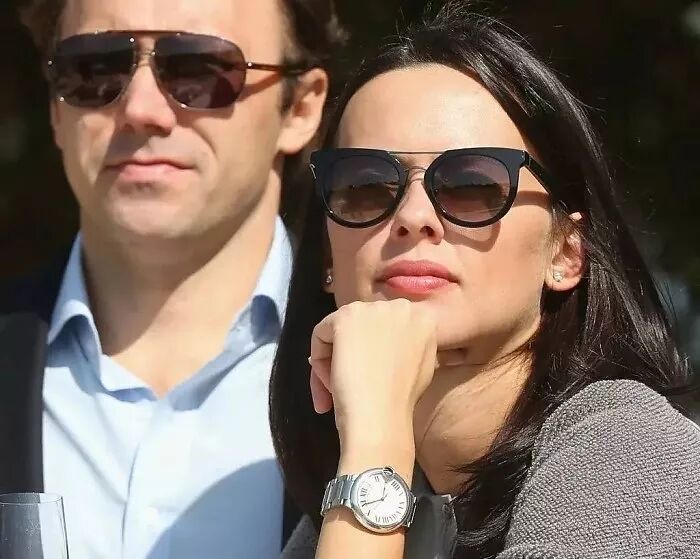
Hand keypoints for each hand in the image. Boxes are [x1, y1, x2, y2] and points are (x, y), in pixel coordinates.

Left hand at [308, 299, 437, 444]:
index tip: (370, 377)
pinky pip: (321, 334)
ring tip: (335, 391)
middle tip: (349, 386)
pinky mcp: (346, 317)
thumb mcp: (419, 367)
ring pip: (342, 332)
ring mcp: (373, 309)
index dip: (375, 353)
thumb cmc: (400, 402)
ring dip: (336, 360)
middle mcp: (401, 306)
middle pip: (364, 327)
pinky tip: (330, 383)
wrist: (381, 418)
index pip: (387, 328)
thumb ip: (406, 347)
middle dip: (354, 355)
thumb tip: (377, 346)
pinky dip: (319, 361)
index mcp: (424, 319)